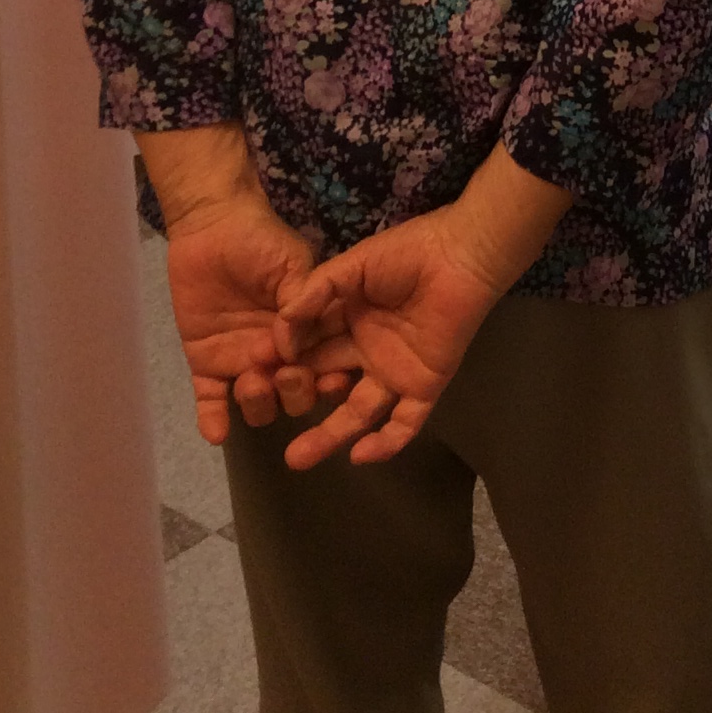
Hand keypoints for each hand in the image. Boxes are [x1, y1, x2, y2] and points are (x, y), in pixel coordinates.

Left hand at [163, 197, 348, 444]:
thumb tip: (297, 345)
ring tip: (250, 381)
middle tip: (282, 373)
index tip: (328, 381)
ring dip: (257, 403)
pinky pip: (210, 400)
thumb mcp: (293, 266)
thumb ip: (301, 304)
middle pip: (292, 395)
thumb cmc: (261, 241)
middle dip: (293, 392)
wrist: (211, 227)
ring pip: (256, 404)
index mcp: (305, 334)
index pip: (322, 368)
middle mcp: (276, 356)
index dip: (326, 380)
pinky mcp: (207, 364)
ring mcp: (242, 362)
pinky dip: (213, 419)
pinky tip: (216, 433)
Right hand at [274, 207, 501, 471]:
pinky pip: (404, 422)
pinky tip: (360, 456)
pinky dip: (385, 442)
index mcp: (345, 322)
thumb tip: (279, 327)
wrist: (459, 255)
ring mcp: (393, 372)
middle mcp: (365, 352)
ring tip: (296, 459)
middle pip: (324, 384)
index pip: (308, 350)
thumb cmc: (406, 253)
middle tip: (262, 417)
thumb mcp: (351, 267)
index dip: (283, 364)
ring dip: (328, 436)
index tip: (252, 377)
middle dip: (296, 402)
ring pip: (357, 412)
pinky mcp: (424, 385)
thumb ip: (315, 292)